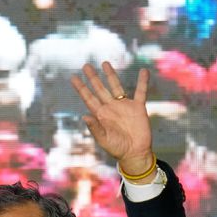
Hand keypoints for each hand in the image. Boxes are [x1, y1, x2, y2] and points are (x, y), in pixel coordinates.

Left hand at [70, 62, 154, 177]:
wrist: (135, 153)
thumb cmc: (117, 149)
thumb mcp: (103, 139)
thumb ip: (95, 128)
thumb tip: (84, 116)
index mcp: (101, 115)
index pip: (89, 98)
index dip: (81, 88)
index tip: (73, 77)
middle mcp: (111, 107)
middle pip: (100, 89)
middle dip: (93, 77)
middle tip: (86, 66)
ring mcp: (124, 106)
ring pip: (116, 86)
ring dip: (111, 75)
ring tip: (105, 63)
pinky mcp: (138, 108)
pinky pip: (140, 92)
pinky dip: (142, 82)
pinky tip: (143, 71)